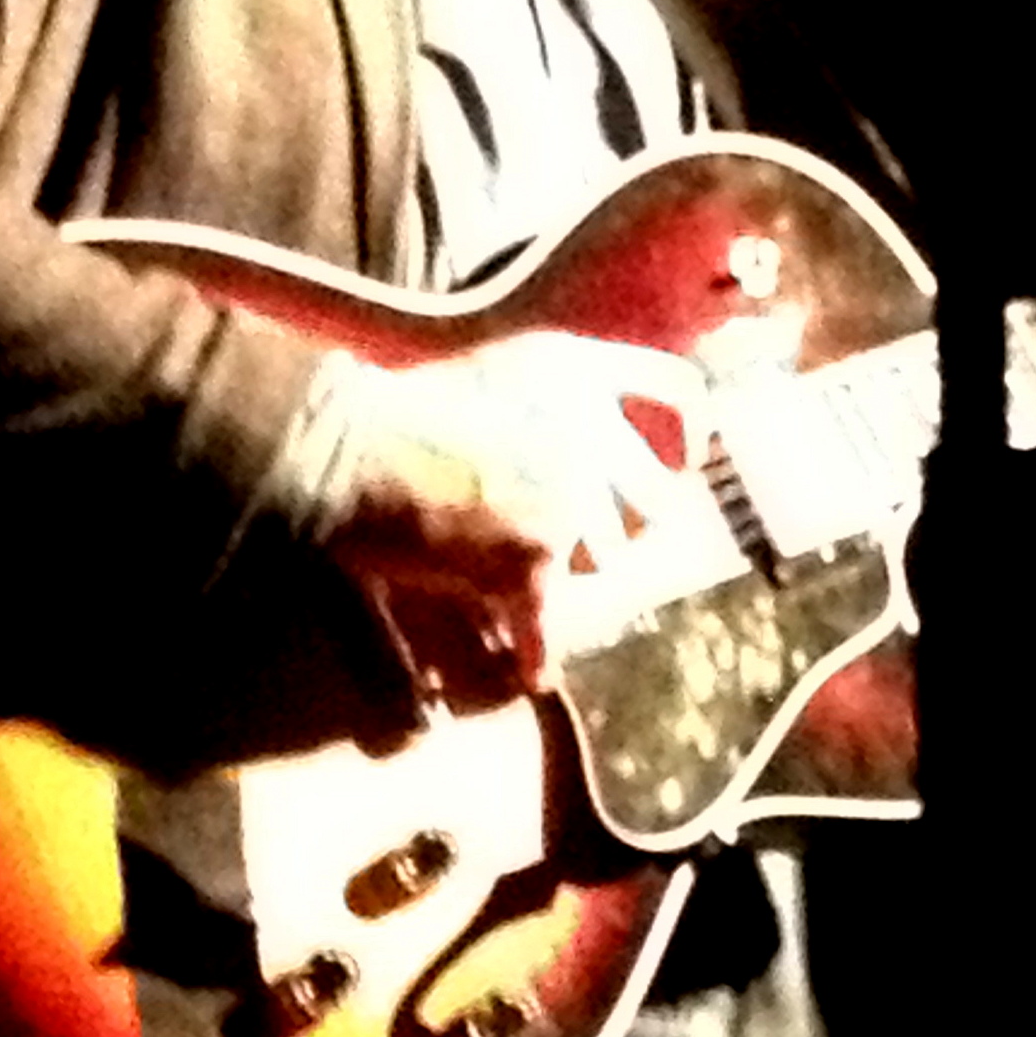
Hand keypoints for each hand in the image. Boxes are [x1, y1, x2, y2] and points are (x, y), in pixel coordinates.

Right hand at [316, 333, 712, 708]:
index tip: (687, 456)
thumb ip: (546, 390)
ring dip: (573, 577)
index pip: (676, 389)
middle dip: (628, 522)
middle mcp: (589, 425)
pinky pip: (552, 622)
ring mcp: (569, 494)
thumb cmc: (389, 405)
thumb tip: (580, 427)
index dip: (692, 428)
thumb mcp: (487, 367)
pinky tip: (531, 669)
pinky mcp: (535, 560)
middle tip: (591, 540)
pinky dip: (538, 651)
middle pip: (653, 493)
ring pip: (607, 558)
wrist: (343, 446)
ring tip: (525, 584)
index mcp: (576, 366)